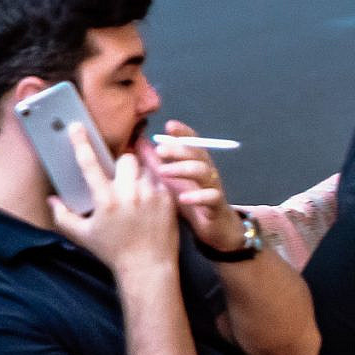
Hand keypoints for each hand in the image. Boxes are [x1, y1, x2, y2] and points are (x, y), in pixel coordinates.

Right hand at [51, 122, 179, 276]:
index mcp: (105, 200)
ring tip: (136, 192)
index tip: (76, 127)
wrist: (147, 266)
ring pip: (145, 167)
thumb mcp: (83, 235)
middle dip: (122, 163)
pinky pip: (160, 178)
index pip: (89, 164)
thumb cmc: (114, 252)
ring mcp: (151, 194)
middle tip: (121, 178)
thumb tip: (51, 200)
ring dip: (139, 174)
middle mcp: (129, 193)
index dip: (81, 143)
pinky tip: (149, 198)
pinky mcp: (167, 198)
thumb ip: (63, 216)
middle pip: (126, 158)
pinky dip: (153, 183)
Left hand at [141, 121, 248, 252]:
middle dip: (178, 149)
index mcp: (196, 162)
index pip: (193, 141)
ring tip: (163, 172)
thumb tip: (137, 142)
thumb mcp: (170, 181)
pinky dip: (197, 196)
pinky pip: (211, 197)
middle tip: (159, 150)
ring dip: (183, 169)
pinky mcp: (216, 205)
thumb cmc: (190, 201)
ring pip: (204, 171)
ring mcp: (213, 187)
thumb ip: (156, 162)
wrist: (215, 228)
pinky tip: (182, 198)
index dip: (183, 132)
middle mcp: (207, 171)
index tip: (169, 126)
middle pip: (196, 153)